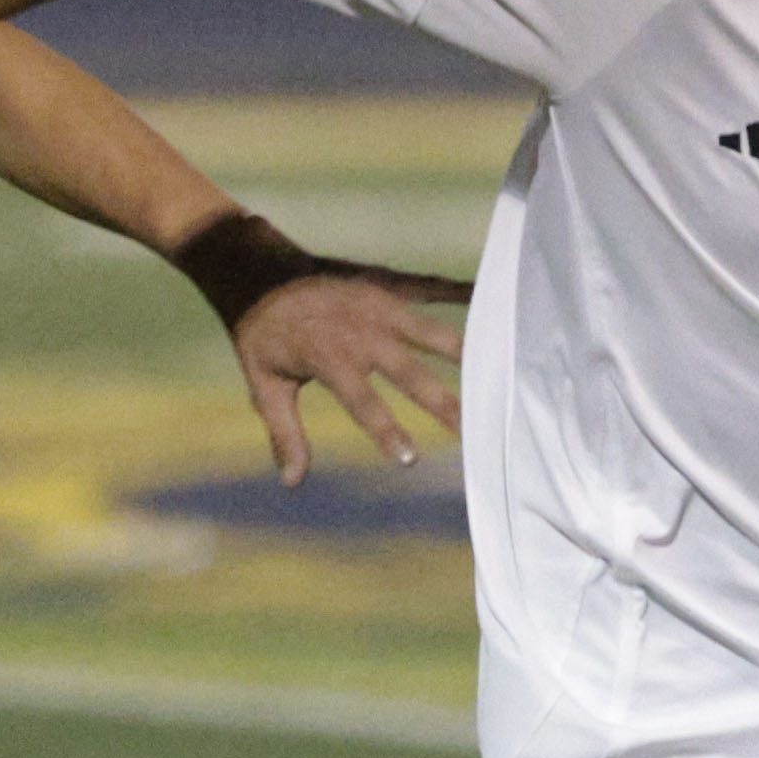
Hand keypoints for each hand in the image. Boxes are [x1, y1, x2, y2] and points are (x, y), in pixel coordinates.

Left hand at [233, 266, 468, 479]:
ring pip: (430, 333)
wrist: (262, 275)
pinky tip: (491, 314)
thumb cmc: (264, 339)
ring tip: (496, 375)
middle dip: (441, 402)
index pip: (364, 401)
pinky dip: (461, 300)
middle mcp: (360, 332)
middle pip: (409, 372)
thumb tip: (292, 482)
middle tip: (469, 430)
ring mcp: (378, 308)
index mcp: (329, 357)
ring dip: (464, 355)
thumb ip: (285, 434)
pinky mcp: (388, 291)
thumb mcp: (265, 387)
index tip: (410, 459)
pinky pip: (432, 293)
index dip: (387, 430)